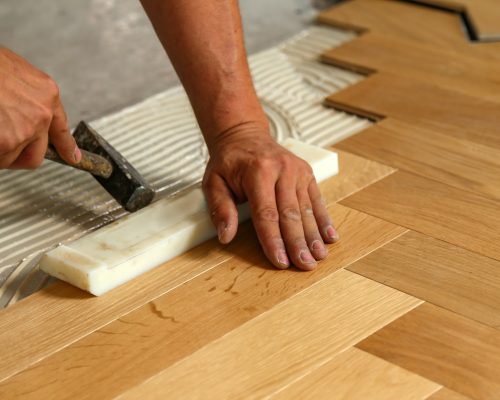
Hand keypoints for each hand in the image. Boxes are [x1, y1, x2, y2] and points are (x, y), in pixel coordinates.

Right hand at [0, 47, 79, 168]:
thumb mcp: (15, 73)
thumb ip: (26, 97)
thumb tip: (21, 111)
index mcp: (46, 93)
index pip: (61, 129)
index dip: (66, 147)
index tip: (73, 157)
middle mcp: (41, 114)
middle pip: (37, 154)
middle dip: (19, 154)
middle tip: (3, 145)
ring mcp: (24, 130)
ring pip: (12, 157)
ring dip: (0, 150)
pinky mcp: (6, 142)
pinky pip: (0, 159)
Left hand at [202, 122, 338, 269]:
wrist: (245, 135)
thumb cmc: (228, 162)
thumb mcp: (213, 182)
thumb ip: (220, 209)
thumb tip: (226, 236)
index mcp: (258, 172)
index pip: (266, 214)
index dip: (273, 240)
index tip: (280, 262)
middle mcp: (281, 170)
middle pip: (290, 214)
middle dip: (298, 243)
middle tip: (305, 265)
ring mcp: (297, 171)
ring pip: (306, 209)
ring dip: (313, 235)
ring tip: (319, 257)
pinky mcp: (307, 173)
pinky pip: (317, 200)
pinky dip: (324, 220)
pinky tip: (330, 237)